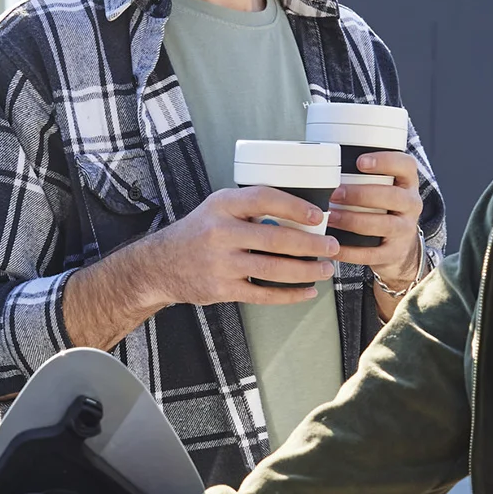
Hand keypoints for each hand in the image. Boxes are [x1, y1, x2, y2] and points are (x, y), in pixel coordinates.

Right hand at [127, 186, 342, 307]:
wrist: (160, 265)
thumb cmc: (198, 233)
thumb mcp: (216, 208)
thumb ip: (249, 209)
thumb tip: (299, 213)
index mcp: (222, 205)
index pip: (264, 199)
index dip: (294, 206)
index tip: (318, 215)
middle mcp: (220, 232)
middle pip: (276, 238)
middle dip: (311, 244)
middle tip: (332, 246)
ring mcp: (221, 264)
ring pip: (273, 269)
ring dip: (305, 270)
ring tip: (325, 269)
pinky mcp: (222, 289)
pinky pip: (263, 294)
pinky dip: (289, 294)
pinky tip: (307, 291)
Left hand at [329, 151, 426, 283]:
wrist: (400, 246)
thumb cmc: (382, 208)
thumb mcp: (383, 187)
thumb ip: (364, 176)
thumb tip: (326, 163)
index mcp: (408, 183)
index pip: (406, 165)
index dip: (385, 162)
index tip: (360, 162)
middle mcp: (411, 204)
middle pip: (392, 196)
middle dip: (360, 194)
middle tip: (335, 194)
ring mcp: (405, 229)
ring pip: (383, 224)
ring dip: (353, 220)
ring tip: (330, 217)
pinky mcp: (395, 252)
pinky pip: (372, 253)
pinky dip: (350, 251)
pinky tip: (333, 246)